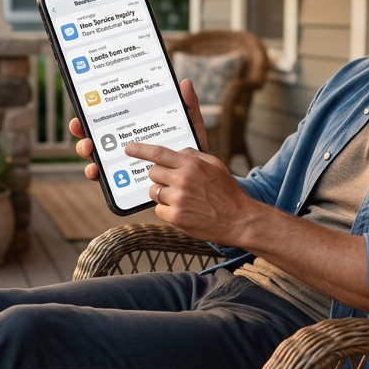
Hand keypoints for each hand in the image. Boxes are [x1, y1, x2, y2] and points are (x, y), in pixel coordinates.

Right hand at [70, 79, 208, 182]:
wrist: (196, 183)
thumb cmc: (190, 153)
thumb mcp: (190, 128)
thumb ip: (188, 107)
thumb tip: (185, 83)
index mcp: (135, 128)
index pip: (111, 117)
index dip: (93, 112)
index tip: (84, 107)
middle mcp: (123, 145)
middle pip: (96, 134)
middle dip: (82, 129)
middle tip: (80, 125)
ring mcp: (121, 164)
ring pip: (95, 155)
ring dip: (85, 150)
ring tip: (88, 148)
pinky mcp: (122, 182)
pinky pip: (104, 179)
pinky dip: (95, 174)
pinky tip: (96, 171)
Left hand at [125, 140, 255, 245]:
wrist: (239, 220)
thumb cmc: (227, 192)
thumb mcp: (214, 165)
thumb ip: (193, 155)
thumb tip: (176, 152)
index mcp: (192, 164)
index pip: (158, 153)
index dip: (140, 150)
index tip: (129, 148)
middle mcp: (183, 179)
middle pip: (153, 173)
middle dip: (159, 177)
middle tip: (173, 182)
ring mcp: (178, 199)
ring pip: (154, 192)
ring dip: (162, 194)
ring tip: (181, 198)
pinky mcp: (176, 217)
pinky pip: (158, 209)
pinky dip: (166, 210)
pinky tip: (182, 210)